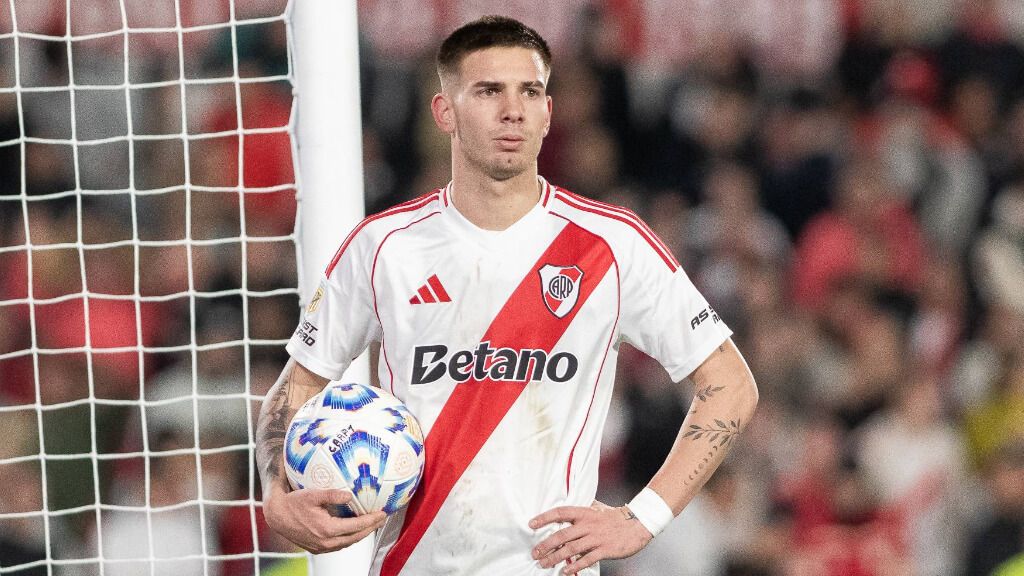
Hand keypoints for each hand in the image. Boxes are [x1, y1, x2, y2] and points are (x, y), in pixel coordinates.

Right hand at [263, 483, 386, 553]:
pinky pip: (338, 545)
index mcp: (327, 530)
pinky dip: (348, 538)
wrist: (276, 516)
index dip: (371, 521)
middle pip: (355, 537)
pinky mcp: (316, 549)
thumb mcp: (313, 494)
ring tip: (370, 524)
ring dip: (360, 534)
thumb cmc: (293, 503)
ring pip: (347, 543)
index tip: (382, 514)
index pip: (356, 526)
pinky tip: (352, 530)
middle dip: (370, 528)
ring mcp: (321, 548)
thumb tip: (350, 495)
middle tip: (381, 519)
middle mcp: (325, 542)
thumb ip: (333, 494)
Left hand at [529, 501, 652, 573]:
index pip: (560, 513)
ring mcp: (596, 538)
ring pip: (571, 548)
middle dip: (546, 544)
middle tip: (535, 552)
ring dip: (555, 557)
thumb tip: (572, 504)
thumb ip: (585, 508)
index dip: (544, 518)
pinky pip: (587, 559)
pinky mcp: (605, 549)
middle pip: (562, 534)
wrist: (638, 524)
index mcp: (585, 513)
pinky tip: (565, 571)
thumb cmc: (616, 517)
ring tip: (544, 563)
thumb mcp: (599, 508)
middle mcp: (588, 524)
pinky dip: (575, 565)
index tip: (531, 524)